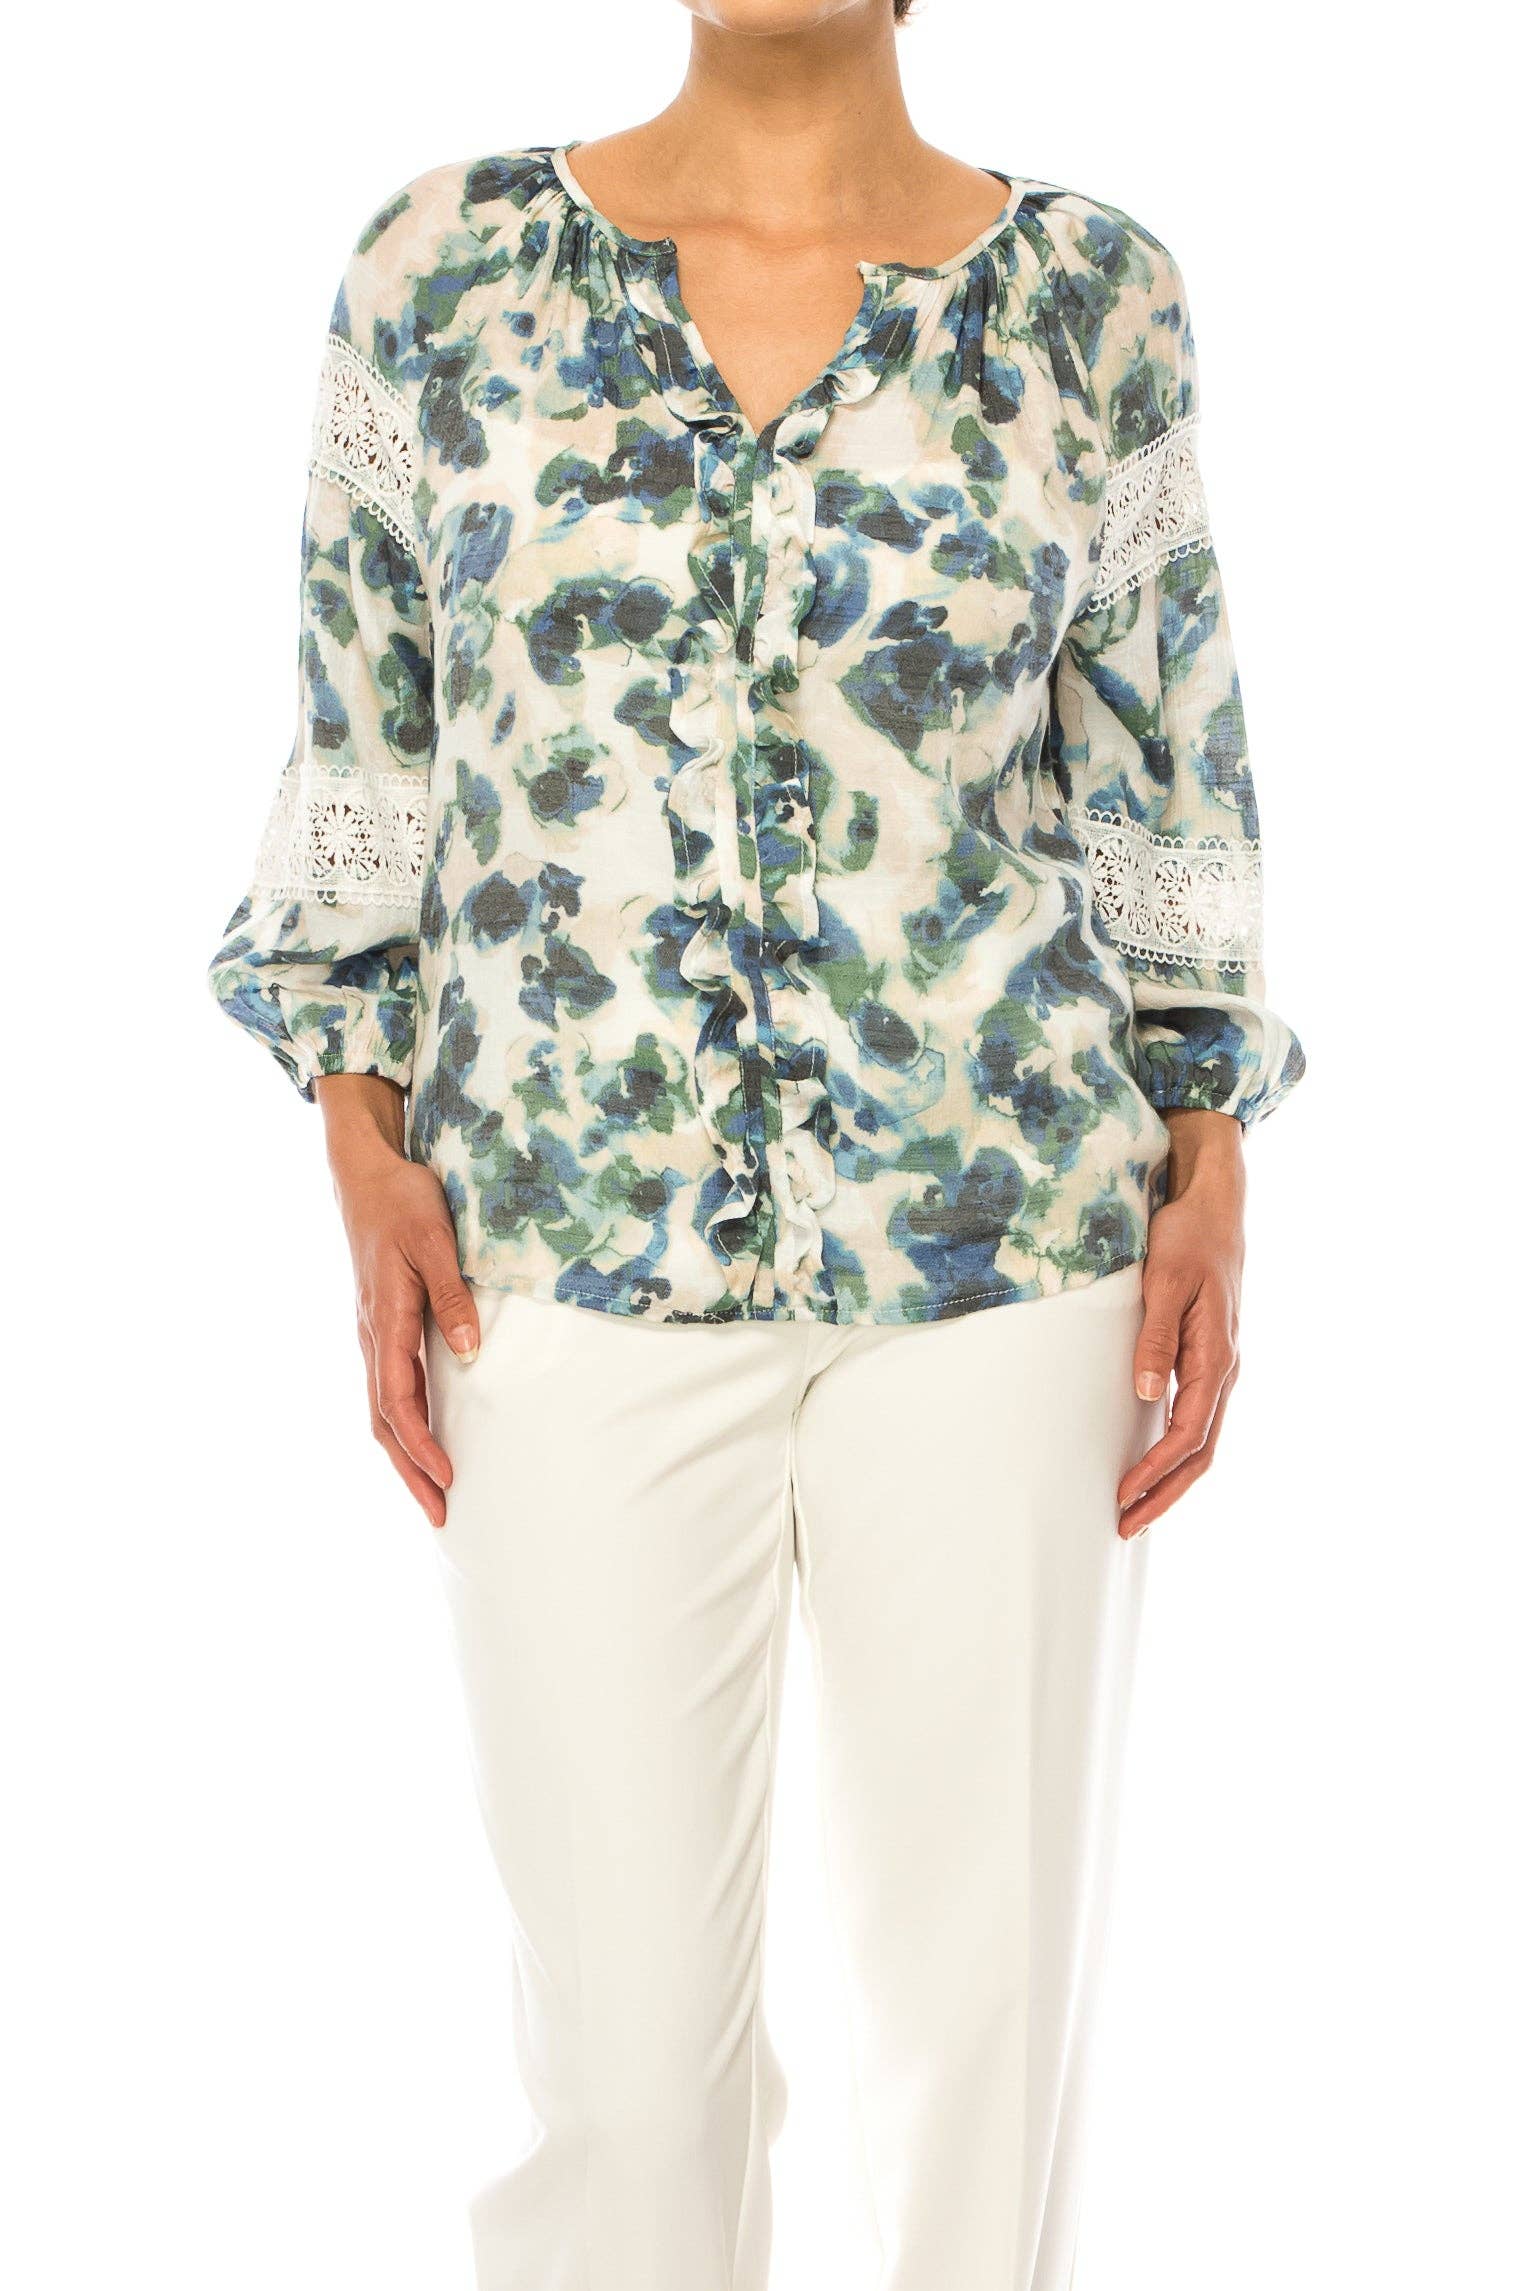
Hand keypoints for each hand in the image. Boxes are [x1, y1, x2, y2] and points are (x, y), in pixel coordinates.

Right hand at [314, 1074, 479, 1528]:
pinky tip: (419, 1440)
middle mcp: (371, 1336)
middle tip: (439, 1517)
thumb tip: (469, 1353)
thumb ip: (453, 1296)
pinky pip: (386, 1389)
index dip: (421, 1446)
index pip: (397, 1401)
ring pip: (380, 1409)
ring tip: (432, 1494)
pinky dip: (401, 1425)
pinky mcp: (379, 1326)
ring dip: (404, 1455)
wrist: (365, 1173)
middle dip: (410, 1471)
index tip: (447, 1478)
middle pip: (383, 1421)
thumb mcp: (435, 1241)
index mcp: (385, 1321)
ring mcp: (372, 1334)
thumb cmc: (403, 1202)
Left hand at [1117, 1108, 1244, 1538]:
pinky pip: (1198, 1420)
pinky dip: (1177, 1453)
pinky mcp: (1208, 1360)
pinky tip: (1153, 1465)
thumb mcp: (1165, 1284)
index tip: (1125, 1495)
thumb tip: (1147, 1395)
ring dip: (1171, 1480)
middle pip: (1201, 1452)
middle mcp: (1224, 1371)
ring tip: (1135, 1510)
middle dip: (1165, 1494)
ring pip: (1202, 1441)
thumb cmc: (1188, 1239)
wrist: (1216, 1206)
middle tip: (1125, 1526)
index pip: (1189, 1433)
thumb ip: (1155, 1339)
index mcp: (1216, 1357)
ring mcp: (1219, 1368)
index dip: (1157, 1470)